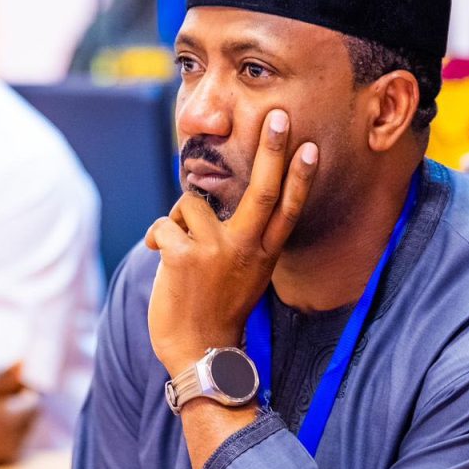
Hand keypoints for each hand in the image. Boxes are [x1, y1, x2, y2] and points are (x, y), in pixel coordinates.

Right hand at [0, 366, 39, 463]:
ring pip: (25, 434)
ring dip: (14, 424)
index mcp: (6, 419)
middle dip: (19, 408)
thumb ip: (2, 377)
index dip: (21, 393)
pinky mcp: (0, 467)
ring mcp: (6, 458)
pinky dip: (6, 439)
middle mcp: (11, 442)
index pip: (34, 403)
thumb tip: (24, 362)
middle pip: (33, 419)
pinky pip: (15, 447)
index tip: (1, 392)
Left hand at [145, 109, 318, 377]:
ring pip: (191, 204)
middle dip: (272, 150)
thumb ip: (241, 237)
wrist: (198, 352)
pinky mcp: (184, 256)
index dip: (300, 176)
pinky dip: (159, 237)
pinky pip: (165, 224)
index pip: (287, 208)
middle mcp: (247, 248)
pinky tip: (163, 259)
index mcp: (264, 253)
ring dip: (179, 220)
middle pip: (263, 189)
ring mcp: (216, 252)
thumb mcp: (245, 272)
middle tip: (276, 116)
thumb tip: (214, 198)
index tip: (310, 146)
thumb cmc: (218, 306)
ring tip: (181, 252)